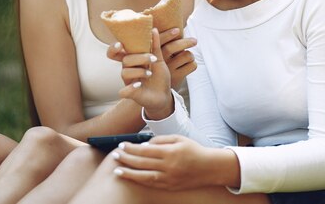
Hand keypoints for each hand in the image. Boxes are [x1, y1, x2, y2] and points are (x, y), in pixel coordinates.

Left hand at [111, 135, 237, 190]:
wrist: (209, 168)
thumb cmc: (193, 150)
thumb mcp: (179, 138)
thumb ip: (160, 140)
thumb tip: (144, 144)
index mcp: (170, 152)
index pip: (145, 150)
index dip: (131, 148)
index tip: (121, 145)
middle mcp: (168, 166)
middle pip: (142, 163)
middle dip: (126, 159)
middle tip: (115, 155)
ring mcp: (168, 178)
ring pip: (144, 176)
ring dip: (129, 173)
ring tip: (117, 170)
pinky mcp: (170, 186)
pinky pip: (151, 184)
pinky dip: (140, 180)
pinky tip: (131, 177)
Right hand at [117, 29, 173, 117]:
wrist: (164, 94)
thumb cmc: (159, 76)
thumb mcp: (159, 60)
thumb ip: (155, 46)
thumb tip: (153, 29)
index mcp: (133, 59)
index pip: (115, 52)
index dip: (114, 48)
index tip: (120, 44)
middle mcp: (128, 69)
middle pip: (125, 60)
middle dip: (139, 58)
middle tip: (153, 59)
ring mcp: (128, 81)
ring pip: (124, 73)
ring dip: (139, 71)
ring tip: (150, 73)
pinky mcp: (130, 93)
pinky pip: (123, 91)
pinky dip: (130, 88)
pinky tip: (139, 85)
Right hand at [158, 28, 197, 88]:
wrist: (158, 92)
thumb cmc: (161, 68)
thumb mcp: (158, 57)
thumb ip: (163, 45)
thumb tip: (176, 30)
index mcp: (154, 54)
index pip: (159, 42)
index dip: (168, 35)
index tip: (177, 30)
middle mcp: (159, 62)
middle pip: (173, 47)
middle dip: (186, 42)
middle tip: (195, 40)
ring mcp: (168, 70)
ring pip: (186, 55)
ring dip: (190, 55)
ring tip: (187, 58)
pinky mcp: (177, 78)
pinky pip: (192, 66)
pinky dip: (193, 64)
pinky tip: (188, 66)